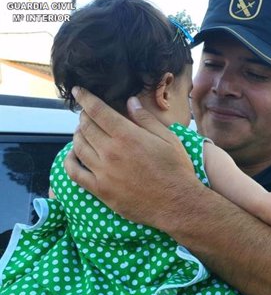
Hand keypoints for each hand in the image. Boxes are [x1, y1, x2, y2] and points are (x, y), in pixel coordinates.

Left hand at [64, 87, 198, 228]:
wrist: (177, 203)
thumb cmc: (177, 169)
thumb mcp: (168, 138)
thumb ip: (146, 119)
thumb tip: (130, 102)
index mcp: (128, 136)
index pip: (98, 111)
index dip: (86, 98)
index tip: (79, 91)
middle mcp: (111, 152)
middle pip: (86, 127)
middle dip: (84, 116)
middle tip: (87, 114)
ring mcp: (103, 172)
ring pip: (78, 147)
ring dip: (78, 135)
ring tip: (83, 131)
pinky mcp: (100, 189)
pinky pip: (74, 173)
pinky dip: (69, 160)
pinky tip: (74, 155)